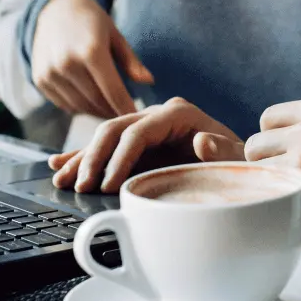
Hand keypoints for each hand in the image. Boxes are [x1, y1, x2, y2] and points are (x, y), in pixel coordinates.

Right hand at [31, 0, 153, 119]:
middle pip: (97, 101)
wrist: (53, 10)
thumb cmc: (91, 22)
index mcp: (91, 51)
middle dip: (114, 112)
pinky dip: (80, 107)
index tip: (138, 117)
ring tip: (111, 110)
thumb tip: (149, 81)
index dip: (126, 107)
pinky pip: (65, 104)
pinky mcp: (40, 80)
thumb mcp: (114, 35)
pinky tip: (91, 102)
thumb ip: (130, 61)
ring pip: (80, 106)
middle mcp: (67, 63)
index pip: (113, 90)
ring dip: (97, 112)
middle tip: (126, 116)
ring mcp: (50, 73)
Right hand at [47, 97, 244, 192]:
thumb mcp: (237, 157)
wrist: (240, 163)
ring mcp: (146, 126)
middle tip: (81, 187)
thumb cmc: (240, 162)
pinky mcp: (138, 142)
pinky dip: (83, 157)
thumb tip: (201, 141)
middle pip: (115, 130)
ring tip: (61, 179)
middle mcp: (158, 115)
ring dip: (81, 158)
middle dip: (94, 158)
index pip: (139, 132)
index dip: (120, 158)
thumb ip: (224, 150)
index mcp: (178, 113)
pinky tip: (60, 165)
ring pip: (104, 137)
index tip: (108, 185)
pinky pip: (106, 147)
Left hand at [245, 96, 300, 265]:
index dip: (276, 144)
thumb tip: (256, 143)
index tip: (294, 163)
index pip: (269, 119)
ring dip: (273, 190)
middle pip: (256, 146)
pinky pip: (268, 202)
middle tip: (300, 188)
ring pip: (257, 174)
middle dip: (271, 168)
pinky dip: (281, 213)